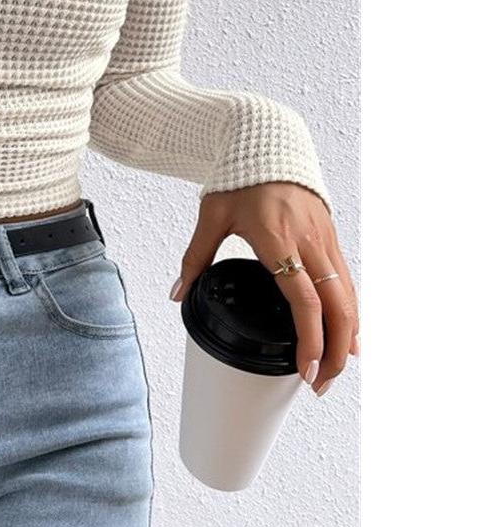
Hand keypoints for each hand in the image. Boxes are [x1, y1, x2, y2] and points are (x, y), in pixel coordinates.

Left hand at [170, 182, 357, 396]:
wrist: (267, 143)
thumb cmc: (239, 178)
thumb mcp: (211, 215)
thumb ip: (195, 257)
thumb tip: (178, 294)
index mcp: (278, 239)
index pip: (304, 299)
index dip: (309, 338)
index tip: (307, 369)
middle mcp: (310, 242)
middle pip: (336, 306)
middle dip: (334, 350)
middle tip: (320, 383)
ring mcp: (326, 240)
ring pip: (348, 296)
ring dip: (347, 336)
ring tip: (334, 370)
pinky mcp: (331, 237)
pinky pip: (347, 281)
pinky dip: (350, 312)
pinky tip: (349, 335)